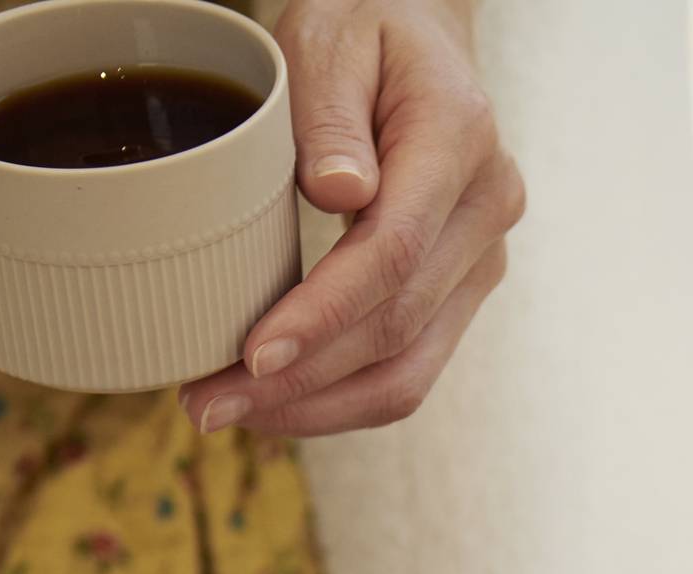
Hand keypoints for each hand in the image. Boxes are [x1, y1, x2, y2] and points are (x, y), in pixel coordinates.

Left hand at [180, 0, 521, 436]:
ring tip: (230, 417)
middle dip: (300, 380)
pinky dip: (341, 399)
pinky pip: (410, 368)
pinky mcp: (461, 291)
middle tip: (205, 404)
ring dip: (317, 408)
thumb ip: (330, 113)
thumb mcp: (331, 38)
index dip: (323, 314)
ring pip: (410, 369)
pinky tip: (278, 407)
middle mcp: (487, 210)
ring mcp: (482, 260)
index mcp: (460, 140)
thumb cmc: (364, 30)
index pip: (394, 251)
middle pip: (397, 327)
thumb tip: (339, 193)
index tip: (253, 354)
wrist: (419, 39)